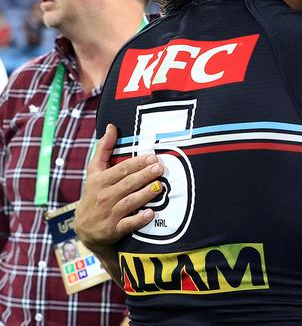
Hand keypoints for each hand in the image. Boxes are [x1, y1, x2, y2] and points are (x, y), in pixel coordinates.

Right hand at [75, 124, 163, 250]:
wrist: (85, 229)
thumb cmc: (94, 194)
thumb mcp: (94, 172)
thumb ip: (104, 149)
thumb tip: (111, 127)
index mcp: (100, 181)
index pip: (121, 170)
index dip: (137, 163)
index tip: (152, 157)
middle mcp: (104, 196)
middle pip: (127, 184)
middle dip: (144, 176)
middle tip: (160, 168)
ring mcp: (109, 214)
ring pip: (129, 202)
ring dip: (145, 194)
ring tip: (160, 186)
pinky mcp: (114, 230)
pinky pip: (127, 224)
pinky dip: (138, 219)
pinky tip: (150, 213)